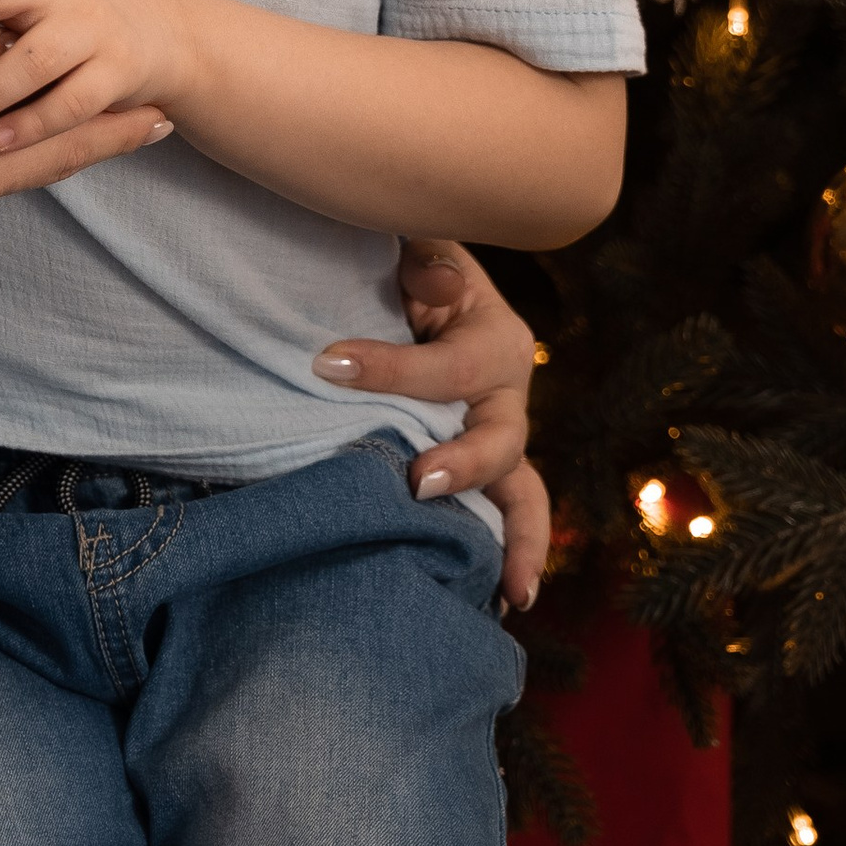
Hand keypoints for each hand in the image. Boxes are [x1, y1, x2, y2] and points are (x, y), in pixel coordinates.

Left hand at [313, 239, 551, 611]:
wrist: (405, 288)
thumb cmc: (405, 265)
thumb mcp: (415, 244)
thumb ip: (426, 256)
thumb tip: (432, 277)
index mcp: (496, 337)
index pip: (449, 367)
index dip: (390, 368)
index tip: (325, 365)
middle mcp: (507, 395)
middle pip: (501, 440)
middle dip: (465, 466)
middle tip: (418, 482)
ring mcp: (497, 437)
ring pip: (520, 493)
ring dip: (516, 541)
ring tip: (509, 592)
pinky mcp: (480, 469)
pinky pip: (504, 513)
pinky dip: (508, 554)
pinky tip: (500, 601)